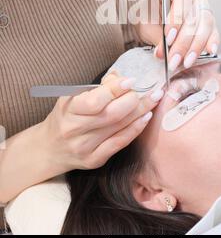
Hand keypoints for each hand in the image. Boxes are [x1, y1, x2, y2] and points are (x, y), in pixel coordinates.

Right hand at [42, 72, 161, 172]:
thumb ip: (97, 87)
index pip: (96, 101)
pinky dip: (135, 129)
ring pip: (119, 127)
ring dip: (140, 112)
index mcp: (68, 110)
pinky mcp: (95, 160)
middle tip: (150, 91)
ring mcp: (85, 147)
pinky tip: (145, 117)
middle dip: (135, 101)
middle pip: (112, 114)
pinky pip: (120, 143)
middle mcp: (75, 130)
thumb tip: (120, 78)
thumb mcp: (73, 96)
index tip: (131, 80)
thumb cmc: (66, 116)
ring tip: (154, 100)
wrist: (50, 148)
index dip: (116, 89)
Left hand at [137, 0, 219, 70]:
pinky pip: (214, 29)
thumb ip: (155, 37)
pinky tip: (209, 52)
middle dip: (184, 40)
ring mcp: (203, 4)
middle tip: (174, 59)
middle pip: (195, 13)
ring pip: (206, 22)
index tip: (167, 38)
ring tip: (186, 62)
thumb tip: (163, 53)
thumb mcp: (145, 24)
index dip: (176, 18)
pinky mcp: (209, 18)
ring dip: (196, 45)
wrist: (153, 17)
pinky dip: (212, 41)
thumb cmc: (149, 15)